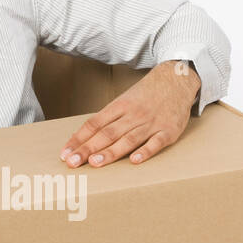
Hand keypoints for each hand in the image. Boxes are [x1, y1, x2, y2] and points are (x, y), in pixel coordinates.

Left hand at [58, 60, 200, 167]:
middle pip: (107, 133)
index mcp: (119, 106)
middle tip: (72, 162)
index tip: (65, 153)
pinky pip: (156, 142)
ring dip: (111, 152)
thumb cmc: (147, 94)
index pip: (94, 124)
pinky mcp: (168, 131)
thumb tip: (85, 136)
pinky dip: (146, 151)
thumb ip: (108, 119)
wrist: (177, 79)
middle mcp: (133, 115)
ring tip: (95, 162)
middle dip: (88, 149)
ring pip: (128, 139)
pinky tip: (135, 161)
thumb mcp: (125, 100)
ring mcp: (151, 123)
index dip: (78, 139)